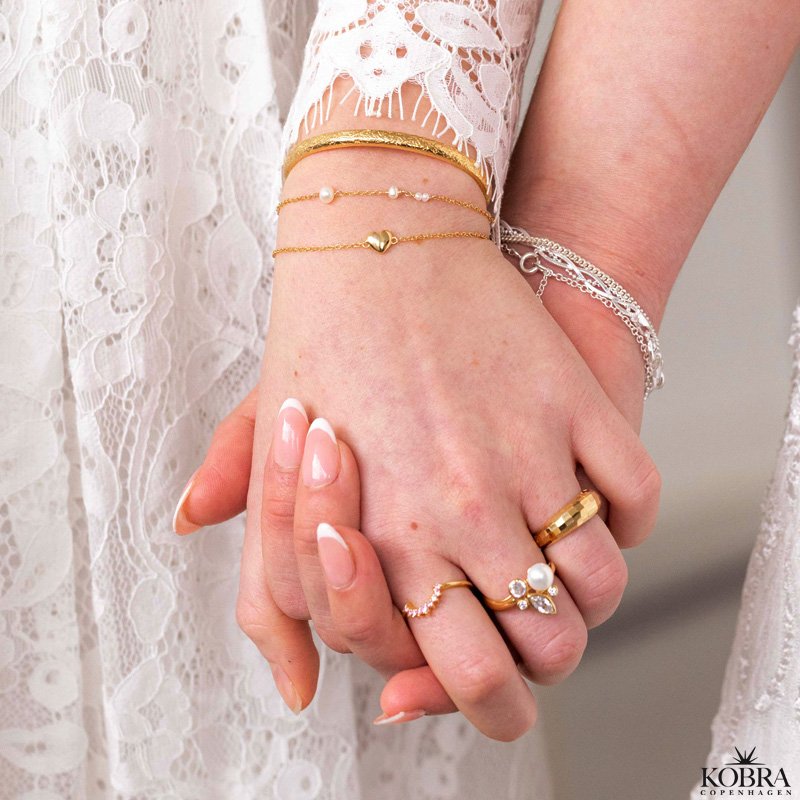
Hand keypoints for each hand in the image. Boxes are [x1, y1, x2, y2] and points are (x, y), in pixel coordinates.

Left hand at [177, 149, 659, 740]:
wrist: (378, 244)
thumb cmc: (317, 355)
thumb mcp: (268, 475)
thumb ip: (271, 592)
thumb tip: (301, 691)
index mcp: (386, 539)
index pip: (460, 679)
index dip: (482, 695)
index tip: (480, 666)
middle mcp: (462, 511)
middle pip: (547, 651)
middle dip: (541, 665)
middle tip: (527, 635)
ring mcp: (528, 455)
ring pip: (600, 585)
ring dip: (584, 592)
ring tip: (555, 563)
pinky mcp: (575, 402)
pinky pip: (637, 499)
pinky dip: (625, 519)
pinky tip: (590, 504)